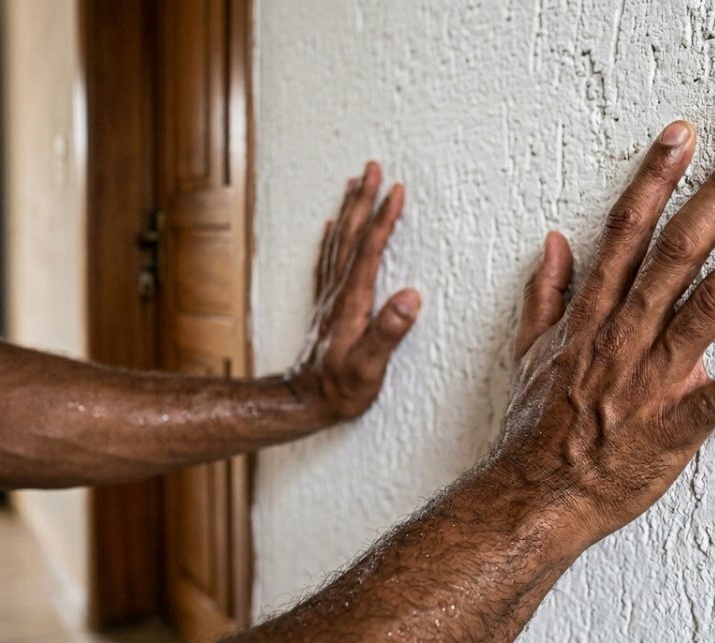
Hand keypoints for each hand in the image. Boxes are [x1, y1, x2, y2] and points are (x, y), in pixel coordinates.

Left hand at [285, 162, 420, 427]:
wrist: (303, 403)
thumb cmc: (339, 390)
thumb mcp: (369, 368)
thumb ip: (388, 332)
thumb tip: (411, 295)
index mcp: (352, 302)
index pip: (369, 250)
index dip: (384, 219)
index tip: (398, 189)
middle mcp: (338, 293)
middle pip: (350, 235)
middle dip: (363, 200)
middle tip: (372, 167)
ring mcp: (330, 297)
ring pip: (338, 242)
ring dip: (348, 211)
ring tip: (355, 184)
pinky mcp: (327, 307)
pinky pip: (328, 261)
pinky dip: (331, 239)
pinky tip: (331, 228)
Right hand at [495, 122, 714, 548]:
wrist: (532, 499)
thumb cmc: (533, 431)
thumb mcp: (529, 353)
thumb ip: (546, 296)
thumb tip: (554, 243)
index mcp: (593, 315)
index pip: (627, 232)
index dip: (656, 180)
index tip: (685, 136)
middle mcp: (626, 334)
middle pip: (679, 248)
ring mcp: (654, 378)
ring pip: (713, 303)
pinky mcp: (678, 424)